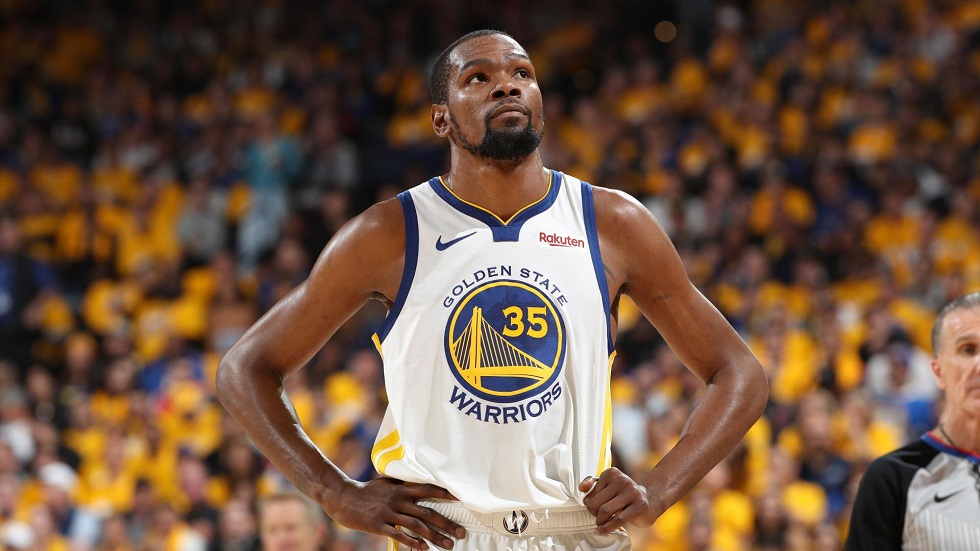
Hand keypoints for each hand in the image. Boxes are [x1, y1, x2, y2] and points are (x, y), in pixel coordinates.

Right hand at [326, 478, 466, 549]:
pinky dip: (412, 542)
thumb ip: (402, 484)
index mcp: (401, 489)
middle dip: (446, 523)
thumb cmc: (367, 490)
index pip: (428, 489)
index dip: (445, 494)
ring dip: (434, 536)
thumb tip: (418, 482)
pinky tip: (423, 549)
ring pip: (417, 525)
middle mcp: (398, 500)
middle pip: (427, 512)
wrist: (343, 497)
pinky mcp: (378, 525)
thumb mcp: (386, 483)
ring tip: (448, 545)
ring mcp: (388, 512)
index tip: (461, 500)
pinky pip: (398, 534)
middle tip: (462, 533)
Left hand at [579, 468, 657, 533]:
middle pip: (596, 503)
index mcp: (611, 473)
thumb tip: (581, 488)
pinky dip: (607, 528)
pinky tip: (603, 531)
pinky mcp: (639, 505)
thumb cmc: (623, 494)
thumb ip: (592, 483)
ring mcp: (632, 492)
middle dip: (593, 514)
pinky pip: (618, 520)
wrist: (649, 500)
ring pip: (605, 511)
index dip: (589, 503)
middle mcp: (622, 480)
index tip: (594, 508)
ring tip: (601, 524)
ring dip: (600, 522)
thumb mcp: (608, 485)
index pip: (590, 493)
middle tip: (597, 518)